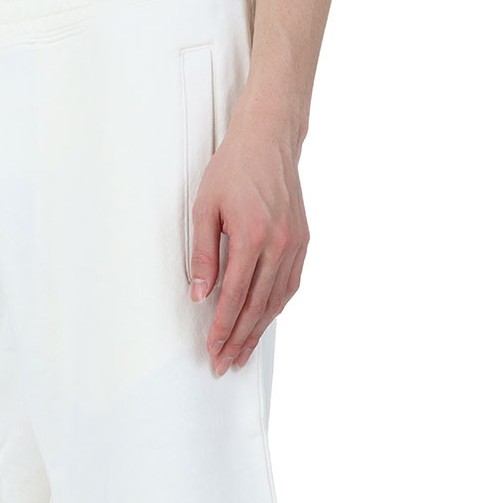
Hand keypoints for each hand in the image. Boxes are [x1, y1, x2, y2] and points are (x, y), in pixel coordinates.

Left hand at [189, 112, 308, 375]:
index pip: (235, 297)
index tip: (212, 349)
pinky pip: (289, 286)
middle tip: (225, 363)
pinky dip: (275, 310)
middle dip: (238, 340)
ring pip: (276, 302)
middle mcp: (279, 244)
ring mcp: (295, 244)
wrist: (269, 139)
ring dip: (257, 332)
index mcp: (253, 236)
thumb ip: (203, 255)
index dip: (222, 328)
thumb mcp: (204, 209)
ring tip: (242, 353)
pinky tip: (262, 324)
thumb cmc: (233, 169)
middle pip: (257, 307)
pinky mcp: (303, 242)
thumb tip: (200, 295)